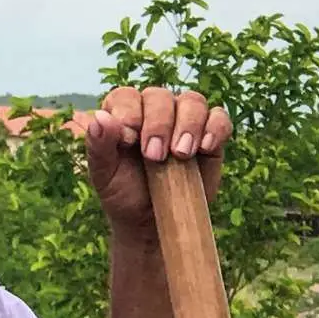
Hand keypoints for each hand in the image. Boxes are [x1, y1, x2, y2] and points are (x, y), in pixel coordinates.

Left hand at [85, 87, 233, 239]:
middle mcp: (154, 110)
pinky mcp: (210, 135)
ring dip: (188, 125)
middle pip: (160, 97)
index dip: (128, 113)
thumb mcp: (103, 174)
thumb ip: (99, 145)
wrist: (151, 221)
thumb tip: (100, 118)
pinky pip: (219, 119)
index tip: (128, 140)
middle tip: (154, 156)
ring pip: (192, 102)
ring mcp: (184, 120)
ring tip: (180, 154)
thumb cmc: (122, 192)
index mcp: (123, 113)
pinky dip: (215, 129)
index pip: (126, 96)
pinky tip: (205, 147)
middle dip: (158, 124)